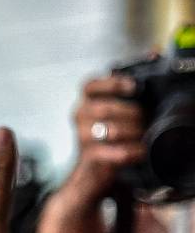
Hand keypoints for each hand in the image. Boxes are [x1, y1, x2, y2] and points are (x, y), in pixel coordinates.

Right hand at [60, 74, 143, 204]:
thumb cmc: (108, 139)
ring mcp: (83, 138)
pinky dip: (134, 151)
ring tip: (143, 135)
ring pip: (112, 130)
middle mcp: (80, 117)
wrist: (91, 173)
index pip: (90, 86)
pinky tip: (140, 151)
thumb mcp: (112, 114)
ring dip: (134, 132)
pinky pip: (118, 152)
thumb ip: (127, 91)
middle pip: (106, 108)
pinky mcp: (91, 157)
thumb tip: (153, 59)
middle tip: (144, 119)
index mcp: (85, 103)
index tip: (133, 86)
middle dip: (132, 113)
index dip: (112, 83)